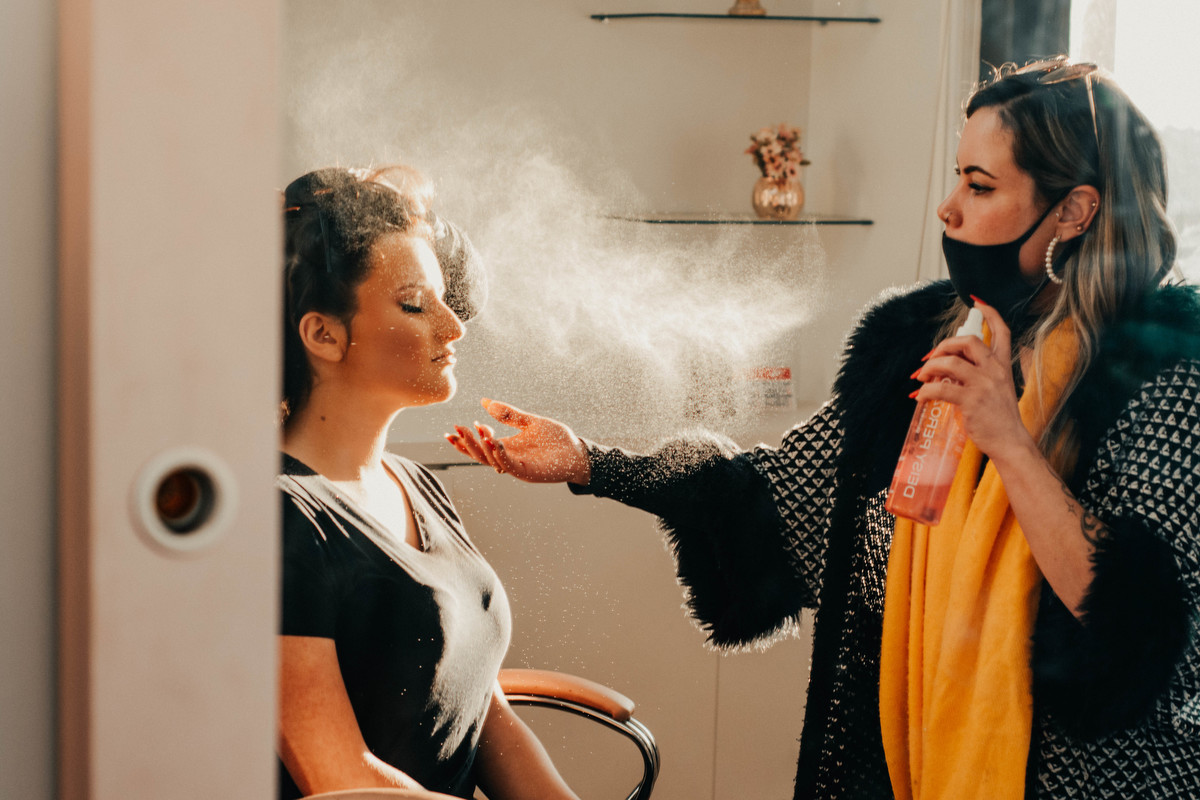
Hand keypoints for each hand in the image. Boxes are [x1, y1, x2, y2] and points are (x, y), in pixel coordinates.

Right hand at [445, 399, 591, 484]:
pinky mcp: (529, 472)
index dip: (467, 438)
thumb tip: (484, 401)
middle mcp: (508, 458)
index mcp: (507, 447)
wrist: (577, 452)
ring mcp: (517, 467)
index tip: (456, 426)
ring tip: (474, 433)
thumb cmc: (556, 439)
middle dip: (467, 444)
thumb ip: (508, 414)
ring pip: (492, 461)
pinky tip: (494, 442)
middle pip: (480, 455)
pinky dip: (500, 455)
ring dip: (481, 448)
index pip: (480, 445)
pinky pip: (510, 466)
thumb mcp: (529, 422)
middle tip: (456, 430)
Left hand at [911, 299, 1036, 463]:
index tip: (977, 302)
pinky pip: (941, 389)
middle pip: (968, 341)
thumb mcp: (998, 390)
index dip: (990, 313)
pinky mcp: (972, 401)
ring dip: (929, 368)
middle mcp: (995, 371)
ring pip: (950, 363)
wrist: (1011, 443)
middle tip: (930, 358)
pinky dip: (925, 392)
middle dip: (944, 345)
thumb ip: (979, 375)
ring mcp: (984, 385)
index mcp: (1003, 366)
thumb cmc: (1000, 419)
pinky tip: (920, 398)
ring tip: (921, 379)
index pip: (1002, 331)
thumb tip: (947, 371)